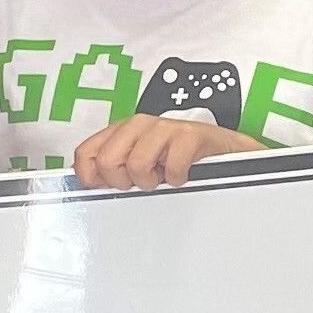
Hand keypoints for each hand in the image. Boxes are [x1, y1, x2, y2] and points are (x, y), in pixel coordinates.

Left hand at [70, 114, 259, 189]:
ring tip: (163, 176)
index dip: (92, 178)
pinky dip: (178, 179)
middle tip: (143, 180)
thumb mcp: (142, 164)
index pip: (86, 154)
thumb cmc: (183, 158)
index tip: (107, 186)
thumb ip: (114, 170)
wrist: (226, 151)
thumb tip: (89, 185)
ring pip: (136, 165)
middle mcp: (140, 125)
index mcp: (123, 131)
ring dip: (152, 181)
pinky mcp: (190, 135)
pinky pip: (171, 168)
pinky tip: (182, 173)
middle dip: (123, 182)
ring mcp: (165, 127)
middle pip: (108, 161)